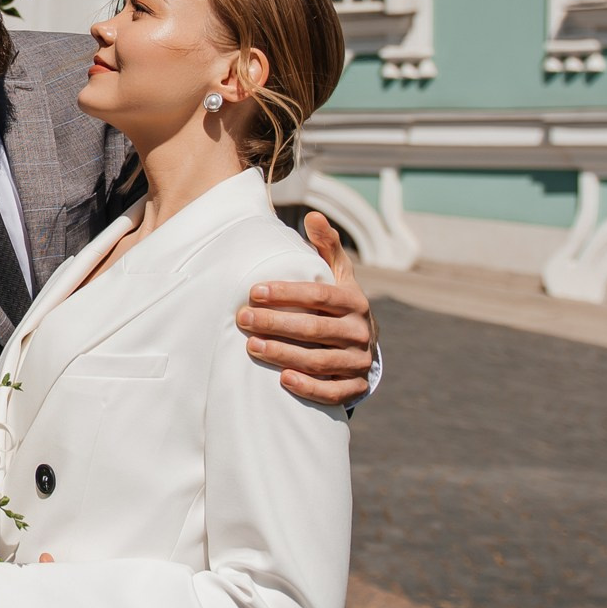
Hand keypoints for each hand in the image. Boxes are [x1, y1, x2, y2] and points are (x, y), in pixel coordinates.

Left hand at [236, 211, 374, 405]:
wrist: (364, 344)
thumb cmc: (339, 303)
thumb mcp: (339, 274)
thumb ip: (326, 246)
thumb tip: (313, 216)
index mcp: (354, 301)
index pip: (319, 295)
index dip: (287, 293)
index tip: (254, 291)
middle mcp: (359, 331)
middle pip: (315, 328)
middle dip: (276, 323)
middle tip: (243, 318)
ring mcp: (358, 361)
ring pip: (320, 360)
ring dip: (284, 353)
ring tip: (252, 346)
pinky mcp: (354, 386)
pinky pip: (333, 391)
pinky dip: (309, 386)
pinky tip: (283, 379)